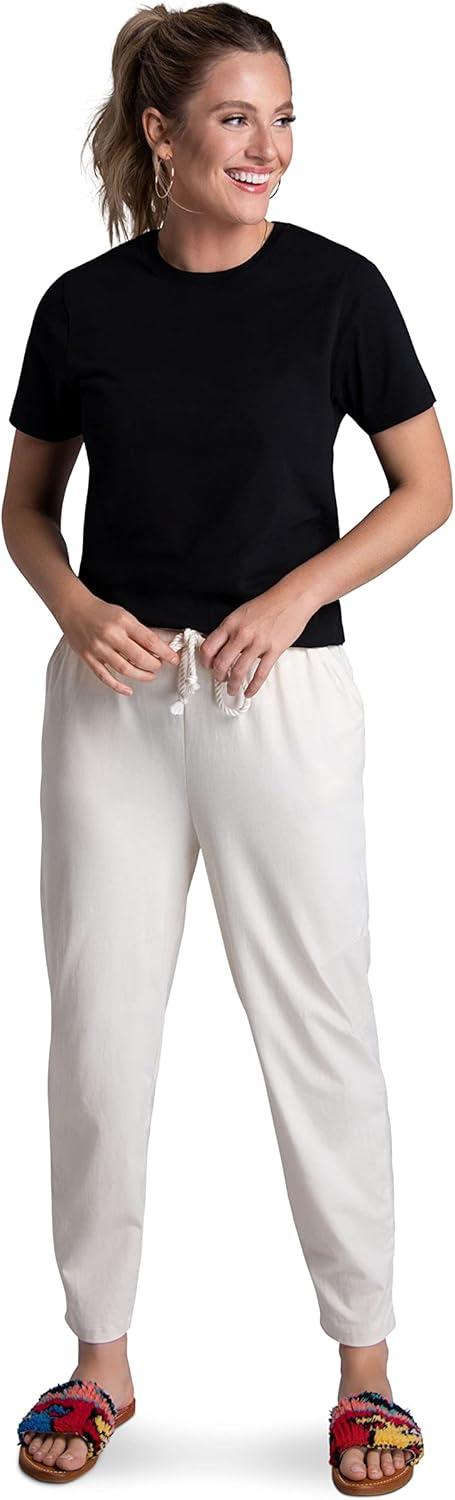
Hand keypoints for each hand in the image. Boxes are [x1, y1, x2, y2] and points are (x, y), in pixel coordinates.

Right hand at [58, 594, 179, 695]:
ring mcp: (99, 648)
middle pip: (139, 657)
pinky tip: (128, 690)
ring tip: (150, 675)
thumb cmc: (100, 611)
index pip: (149, 640)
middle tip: (159, 666)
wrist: (73, 608)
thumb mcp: (124, 614)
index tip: (173, 658)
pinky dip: (118, 686)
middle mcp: (111, 635)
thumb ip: (139, 631)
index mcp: (123, 622)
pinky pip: (105, 676)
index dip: (165, 652)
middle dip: (154, 665)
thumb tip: (160, 646)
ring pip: (124, 669)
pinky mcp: (89, 658)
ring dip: (141, 675)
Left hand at [198, 584, 312, 698]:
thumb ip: (229, 630)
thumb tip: (219, 647)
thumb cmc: (268, 604)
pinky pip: (260, 674)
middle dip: (218, 676)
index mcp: (231, 624)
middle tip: (220, 679)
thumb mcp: (241, 613)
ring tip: (232, 689)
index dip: (205, 661)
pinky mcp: (274, 650)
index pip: (209, 647)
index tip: (208, 666)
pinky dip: (253, 687)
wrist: (292, 598)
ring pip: (238, 672)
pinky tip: (249, 692)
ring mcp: (258, 643)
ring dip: (233, 685)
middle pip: (221, 663)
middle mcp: (242, 634)